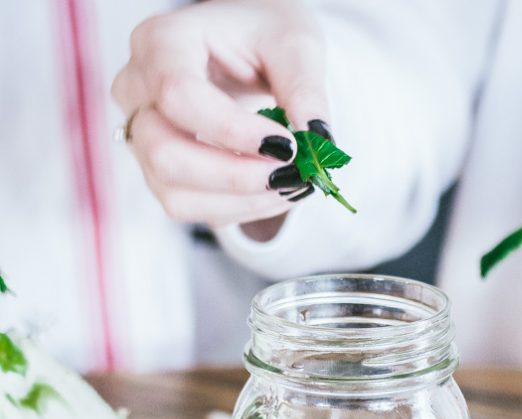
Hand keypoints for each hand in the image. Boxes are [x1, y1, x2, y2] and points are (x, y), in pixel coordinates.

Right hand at [112, 0, 331, 229]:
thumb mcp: (294, 44)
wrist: (247, 51)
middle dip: (235, 176)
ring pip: (173, 193)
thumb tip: (318, 141)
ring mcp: (141, 136)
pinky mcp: (158, 172)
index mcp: (161, 42)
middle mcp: (137, 91)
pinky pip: (189, 208)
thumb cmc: (263, 37)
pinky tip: (272, 192)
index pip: (178, 95)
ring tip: (290, 185)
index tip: (286, 146)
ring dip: (240, 201)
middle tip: (290, 174)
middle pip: (165, 153)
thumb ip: (305, 89)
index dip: (232, 131)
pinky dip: (237, 209)